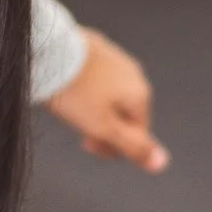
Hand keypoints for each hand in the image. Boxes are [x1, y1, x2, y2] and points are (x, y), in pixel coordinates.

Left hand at [46, 28, 167, 172]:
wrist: (50, 52)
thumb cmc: (75, 90)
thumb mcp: (104, 128)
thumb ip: (134, 146)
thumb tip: (161, 163)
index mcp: (140, 94)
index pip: (137, 134)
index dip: (113, 146)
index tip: (90, 144)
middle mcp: (134, 74)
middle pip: (123, 113)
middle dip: (103, 127)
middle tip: (79, 128)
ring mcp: (116, 58)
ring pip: (109, 95)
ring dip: (94, 107)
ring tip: (71, 107)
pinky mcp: (97, 48)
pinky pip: (96, 76)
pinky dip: (86, 86)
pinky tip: (70, 88)